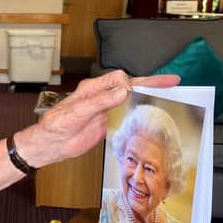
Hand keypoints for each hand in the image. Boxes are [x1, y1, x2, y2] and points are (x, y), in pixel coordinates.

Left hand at [15, 70, 179, 167]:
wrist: (51, 144)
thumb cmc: (56, 124)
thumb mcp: (77, 111)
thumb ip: (100, 101)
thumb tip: (122, 91)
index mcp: (93, 88)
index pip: (119, 78)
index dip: (133, 82)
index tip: (142, 89)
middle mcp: (101, 97)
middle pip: (130, 87)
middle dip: (151, 84)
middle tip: (172, 82)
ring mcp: (105, 110)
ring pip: (131, 101)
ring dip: (148, 98)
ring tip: (170, 96)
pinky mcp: (107, 123)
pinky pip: (127, 116)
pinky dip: (140, 115)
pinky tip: (152, 116)